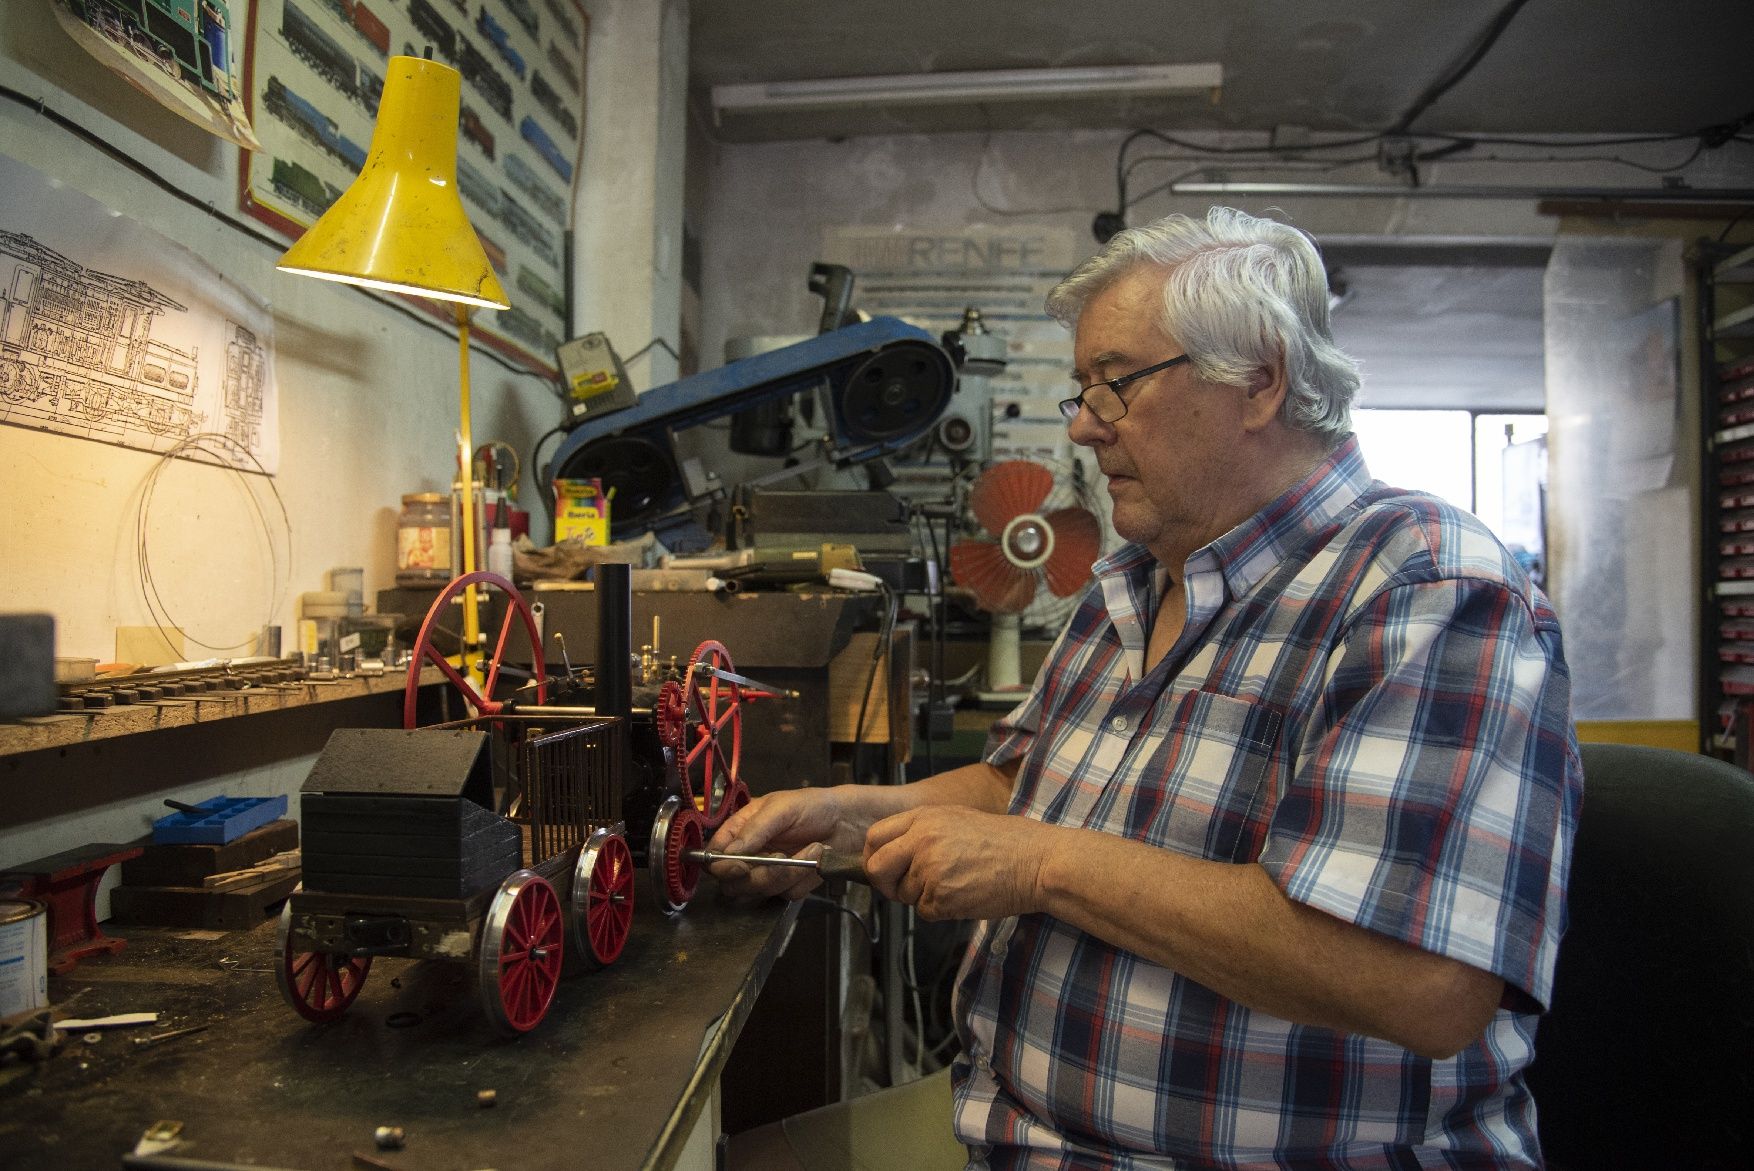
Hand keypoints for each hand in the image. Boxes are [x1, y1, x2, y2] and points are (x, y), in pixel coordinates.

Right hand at [705, 787, 867, 900]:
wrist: (848, 821)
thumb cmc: (813, 806)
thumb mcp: (781, 808)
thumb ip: (754, 829)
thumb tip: (730, 851)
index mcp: (739, 831)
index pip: (715, 856)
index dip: (721, 866)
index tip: (740, 866)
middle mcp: (749, 855)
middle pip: (732, 883)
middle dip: (759, 874)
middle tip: (781, 858)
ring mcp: (768, 873)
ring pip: (761, 890)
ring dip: (787, 872)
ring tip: (811, 849)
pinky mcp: (788, 886)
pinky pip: (786, 894)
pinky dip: (802, 878)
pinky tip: (815, 858)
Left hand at [862, 807, 1053, 920]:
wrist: (1036, 861)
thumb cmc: (1004, 841)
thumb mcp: (956, 819)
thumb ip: (922, 832)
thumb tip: (895, 853)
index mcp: (923, 818)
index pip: (875, 837)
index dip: (874, 857)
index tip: (883, 868)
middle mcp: (921, 841)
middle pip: (876, 868)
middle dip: (884, 883)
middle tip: (901, 889)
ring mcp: (930, 869)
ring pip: (905, 895)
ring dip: (923, 897)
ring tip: (956, 883)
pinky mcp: (941, 897)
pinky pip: (926, 911)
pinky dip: (941, 910)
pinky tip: (965, 895)